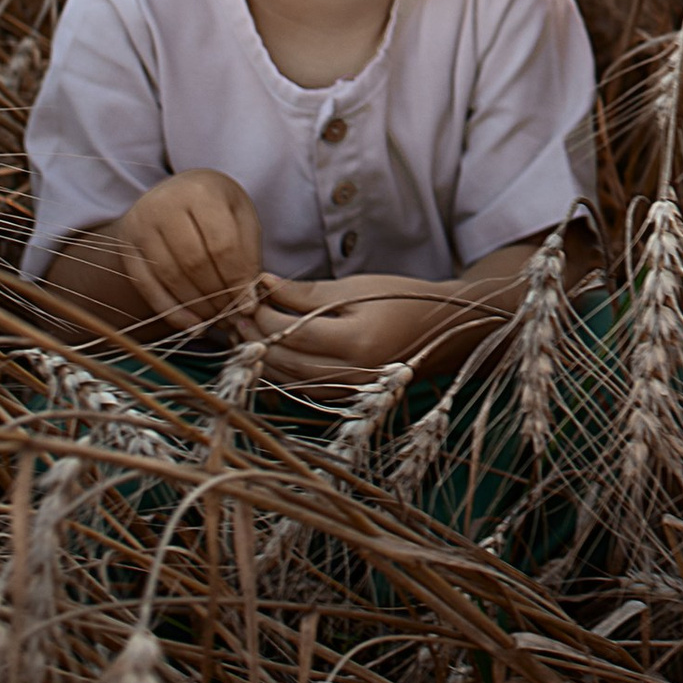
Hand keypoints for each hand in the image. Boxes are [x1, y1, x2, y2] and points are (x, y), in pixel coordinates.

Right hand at [108, 170, 264, 331]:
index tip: (249, 304)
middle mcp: (164, 204)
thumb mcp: (241, 218)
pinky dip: (170, 310)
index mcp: (201, 192)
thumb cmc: (217, 206)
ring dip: (196, 306)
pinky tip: (192, 325)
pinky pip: (146, 285)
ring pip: (169, 276)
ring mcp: (140, 225)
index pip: (222, 244)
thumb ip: (247, 257)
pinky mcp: (125, 246)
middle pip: (194, 262)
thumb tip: (248, 304)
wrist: (178, 192)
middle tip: (232, 316)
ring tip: (216, 320)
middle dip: (216, 296)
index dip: (237, 279)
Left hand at [244, 273, 449, 390]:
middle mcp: (352, 374)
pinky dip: (280, 370)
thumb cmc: (401, 300)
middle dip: (257, 336)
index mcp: (358, 343)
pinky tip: (269, 350)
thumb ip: (307, 292)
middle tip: (239, 312)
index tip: (251, 292)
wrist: (442, 330)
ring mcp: (348, 391)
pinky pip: (301, 388)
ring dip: (263, 355)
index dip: (265, 313)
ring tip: (247, 330)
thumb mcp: (357, 288)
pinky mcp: (345, 398)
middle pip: (287, 360)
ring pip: (289, 379)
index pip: (294, 331)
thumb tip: (264, 284)